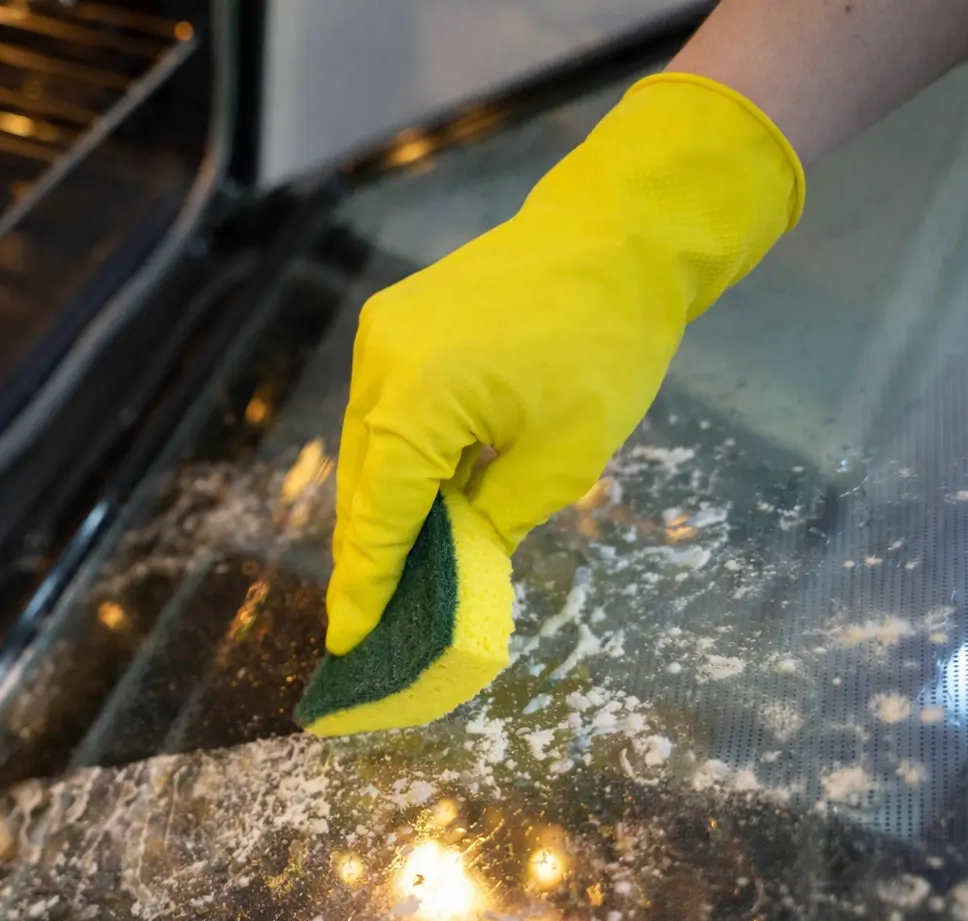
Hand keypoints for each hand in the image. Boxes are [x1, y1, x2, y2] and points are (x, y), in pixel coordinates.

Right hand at [326, 73, 805, 654]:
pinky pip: (385, 409)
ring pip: (368, 446)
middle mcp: (380, 364)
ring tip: (399, 568)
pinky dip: (400, 457)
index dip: (364, 585)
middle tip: (375, 617)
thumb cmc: (606, 343)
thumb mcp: (564, 457)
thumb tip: (454, 556)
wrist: (619, 231)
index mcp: (416, 399)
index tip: (348, 641)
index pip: (376, 516)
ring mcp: (382, 336)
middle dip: (370, 551)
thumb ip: (495, 518)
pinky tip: (423, 496)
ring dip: (386, 504)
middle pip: (362, 483)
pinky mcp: (397, 322)